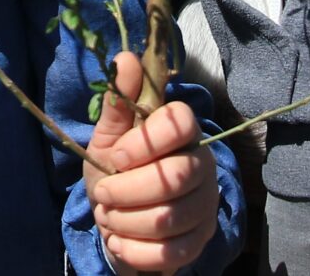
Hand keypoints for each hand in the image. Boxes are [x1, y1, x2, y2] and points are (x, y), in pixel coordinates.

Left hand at [86, 52, 219, 274]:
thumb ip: (117, 102)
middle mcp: (202, 164)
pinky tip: (119, 242)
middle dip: (127, 190)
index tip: (117, 156)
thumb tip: (125, 57)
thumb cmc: (116, 171)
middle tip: (103, 193)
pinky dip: (135, 250)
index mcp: (182, 131)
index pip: (181, 123)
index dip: (144, 142)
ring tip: (109, 216)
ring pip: (170, 218)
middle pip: (175, 177)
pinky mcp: (200, 240)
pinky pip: (172, 252)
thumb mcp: (107, 137)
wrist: (119, 219)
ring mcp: (205, 204)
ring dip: (126, 221)